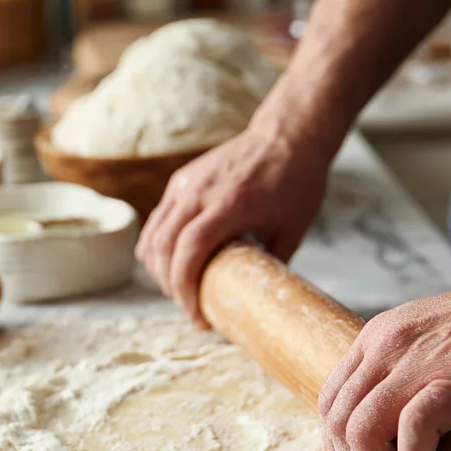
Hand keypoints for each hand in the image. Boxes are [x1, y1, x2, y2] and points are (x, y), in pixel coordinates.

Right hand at [135, 125, 330, 324]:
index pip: (190, 248)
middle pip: (164, 247)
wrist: (288, 135)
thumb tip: (257, 300)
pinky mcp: (181, 181)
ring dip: (160, 269)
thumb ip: (270, 264)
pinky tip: (169, 265)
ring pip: (153, 235)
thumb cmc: (296, 181)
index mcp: (231, 203)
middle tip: (191, 308)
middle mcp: (201, 191)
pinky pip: (156, 221)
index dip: (186, 287)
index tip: (198, 315)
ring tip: (179, 290)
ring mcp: (186, 183)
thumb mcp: (293, 229)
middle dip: (172, 286)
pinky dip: (156, 248)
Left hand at [317, 266, 450, 450]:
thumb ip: (397, 379)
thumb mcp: (425, 344)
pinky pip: (412, 433)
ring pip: (362, 432)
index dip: (340, 450)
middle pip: (338, 425)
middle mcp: (384, 348)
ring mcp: (415, 362)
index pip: (330, 404)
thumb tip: (385, 438)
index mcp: (374, 340)